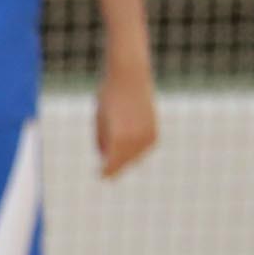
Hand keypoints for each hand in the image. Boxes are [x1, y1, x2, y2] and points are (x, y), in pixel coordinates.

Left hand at [96, 58, 157, 177]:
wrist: (130, 77)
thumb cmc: (109, 97)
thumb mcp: (99, 120)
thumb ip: (102, 141)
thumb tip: (107, 158)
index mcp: (118, 137)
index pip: (111, 164)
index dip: (105, 172)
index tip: (101, 177)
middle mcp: (135, 139)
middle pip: (123, 162)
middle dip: (114, 167)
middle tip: (106, 173)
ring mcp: (147, 136)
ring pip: (134, 157)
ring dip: (125, 159)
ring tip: (115, 158)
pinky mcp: (154, 133)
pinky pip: (143, 149)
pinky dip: (135, 150)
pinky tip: (128, 147)